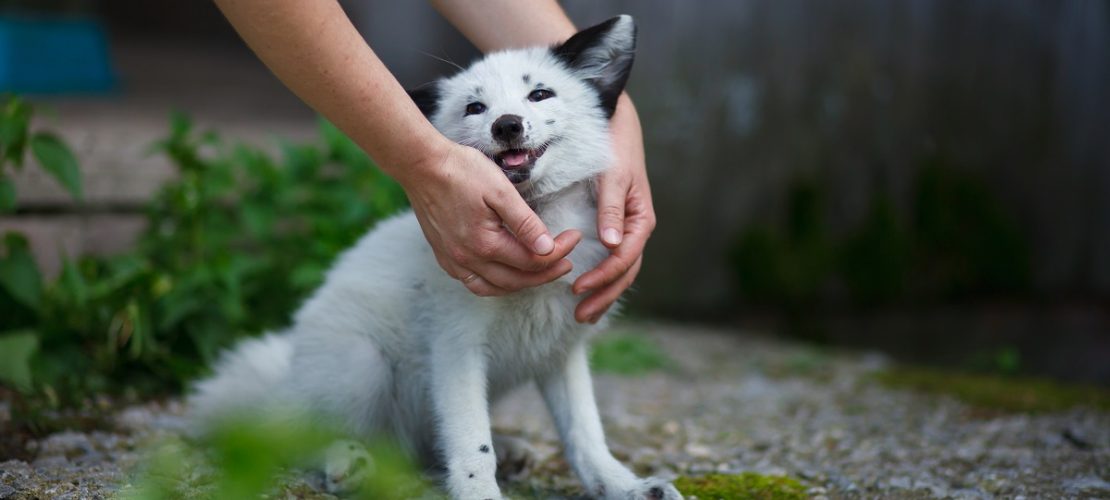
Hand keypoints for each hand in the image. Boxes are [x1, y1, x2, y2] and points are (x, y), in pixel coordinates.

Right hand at [402, 140, 581, 295]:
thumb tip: (548, 248)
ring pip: (495, 288)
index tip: (574, 237)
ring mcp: (453, 260)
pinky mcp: (444, 256)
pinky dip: (495, 284)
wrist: (421, 165)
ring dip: (522, 283)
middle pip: (517, 280)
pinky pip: (474, 282)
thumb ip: (525, 222)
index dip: (559, 252)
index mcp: (485, 243)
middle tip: (567, 260)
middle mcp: (468, 259)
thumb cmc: (462, 171)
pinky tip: (507, 274)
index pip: (532, 260)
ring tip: (542, 272)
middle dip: (547, 273)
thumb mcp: (501, 190)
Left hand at [572, 96, 654, 322]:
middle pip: (625, 271)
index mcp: (641, 219)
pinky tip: (586, 291)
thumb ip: (612, 208)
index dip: (603, 276)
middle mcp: (636, 228)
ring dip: (604, 292)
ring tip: (583, 314)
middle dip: (604, 295)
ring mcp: (626, 229)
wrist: (615, 124)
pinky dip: (601, 277)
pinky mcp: (614, 226)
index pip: (625, 257)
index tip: (578, 288)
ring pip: (620, 270)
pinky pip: (611, 259)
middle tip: (580, 315)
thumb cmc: (615, 147)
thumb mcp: (614, 176)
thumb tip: (611, 244)